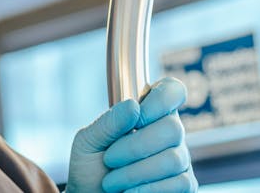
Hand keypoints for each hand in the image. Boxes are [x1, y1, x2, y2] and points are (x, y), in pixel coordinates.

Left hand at [66, 77, 197, 192]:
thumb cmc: (90, 166)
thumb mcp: (88, 140)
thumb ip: (109, 122)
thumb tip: (134, 105)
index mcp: (147, 113)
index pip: (172, 91)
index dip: (160, 100)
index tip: (136, 118)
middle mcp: (169, 133)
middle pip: (173, 128)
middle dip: (135, 146)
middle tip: (110, 158)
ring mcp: (180, 159)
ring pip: (173, 159)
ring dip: (135, 172)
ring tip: (111, 180)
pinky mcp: (184, 185)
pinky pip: (179, 184)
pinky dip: (148, 189)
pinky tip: (129, 192)